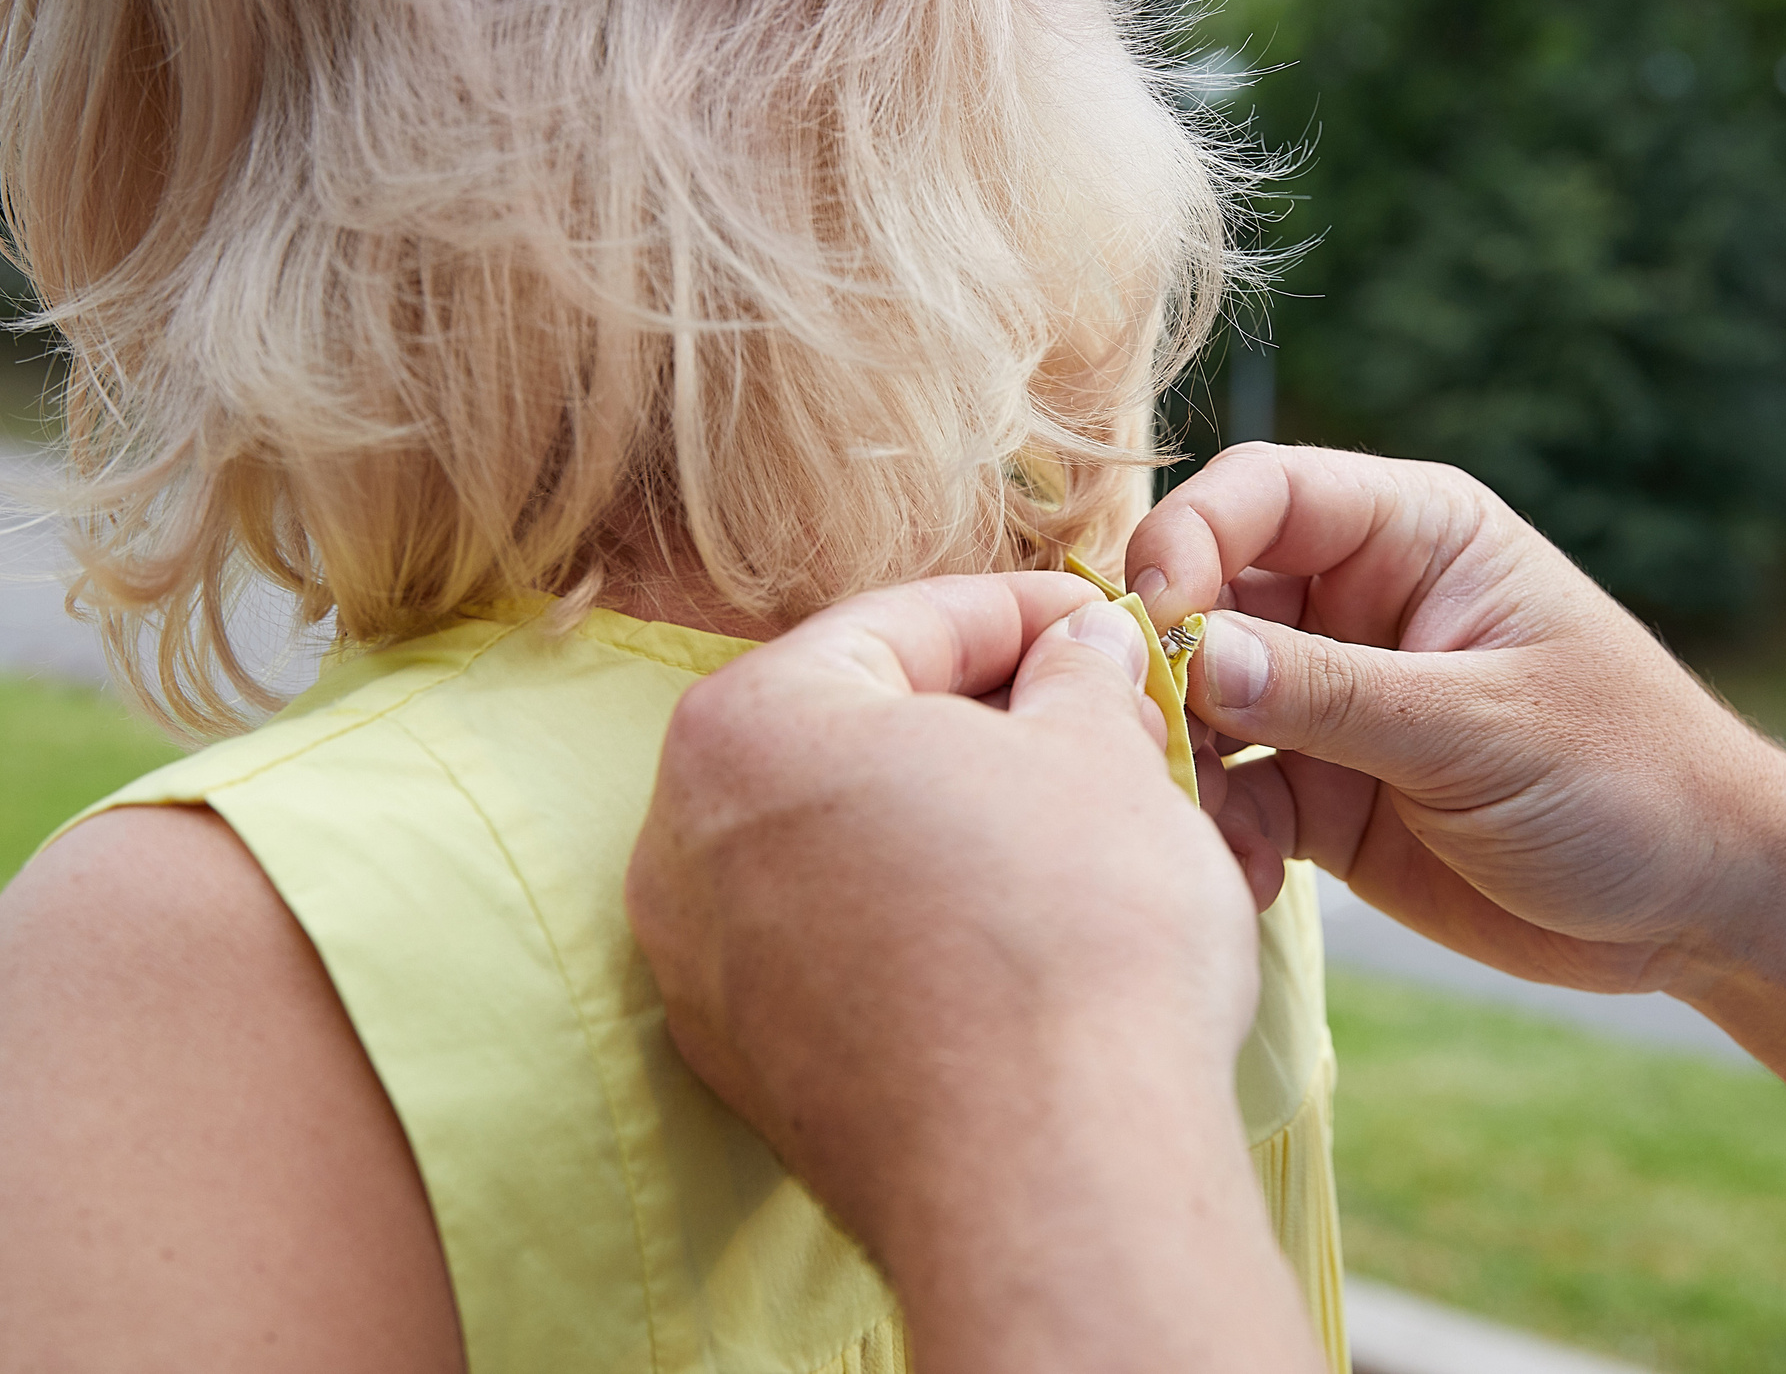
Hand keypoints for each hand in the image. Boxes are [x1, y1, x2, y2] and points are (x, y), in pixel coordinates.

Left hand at [626, 572, 1317, 1373]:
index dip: (1024, 611)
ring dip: (951, 823)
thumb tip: (1082, 651)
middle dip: (980, 721)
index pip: (900, 623)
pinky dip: (916, 923)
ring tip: (1075, 827)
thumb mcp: (1101, 752)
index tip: (1101, 623)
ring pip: (840, 848)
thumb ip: (1078, 677)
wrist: (1051, 1174)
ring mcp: (702, 970)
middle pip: (851, 734)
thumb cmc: (1072, 931)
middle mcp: (683, 842)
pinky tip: (1018, 933)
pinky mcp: (747, 1072)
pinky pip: (834, 952)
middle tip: (1098, 720)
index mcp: (750, 724)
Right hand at [1128, 443, 1785, 994]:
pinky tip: (1252, 884)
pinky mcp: (1324, 795)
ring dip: (1182, 763)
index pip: (1263, 494)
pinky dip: (1221, 835)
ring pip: (1202, 706)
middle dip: (1166, 667)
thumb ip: (1332, 694)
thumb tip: (1193, 655)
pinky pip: (1233, 798)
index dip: (1191, 538)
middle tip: (1145, 741)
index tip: (1156, 619)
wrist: (1700, 904)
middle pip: (1209, 597)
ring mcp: (1332, 702)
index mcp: (1412, 535)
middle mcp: (1355, 605)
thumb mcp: (1481, 729)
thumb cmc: (1628, 779)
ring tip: (1193, 829)